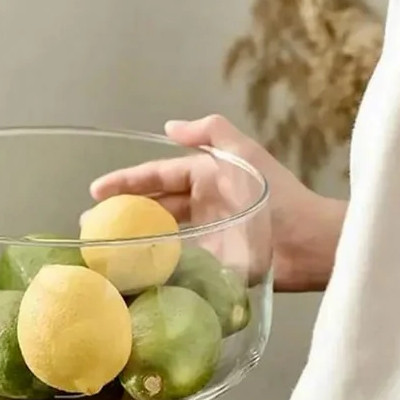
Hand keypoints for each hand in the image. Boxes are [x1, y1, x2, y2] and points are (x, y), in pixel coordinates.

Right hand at [91, 115, 344, 292]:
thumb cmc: (278, 196)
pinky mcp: (210, 267)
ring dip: (130, 241)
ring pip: (158, 237)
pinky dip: (152, 267)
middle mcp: (202, 206)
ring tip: (101, 250)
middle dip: (121, 213)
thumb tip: (170, 126)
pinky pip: (175, 264)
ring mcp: (204, 238)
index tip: (95, 191)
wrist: (309, 244)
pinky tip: (128, 273)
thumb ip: (212, 133)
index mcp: (206, 177)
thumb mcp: (245, 155)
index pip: (157, 176)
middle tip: (90, 225)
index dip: (126, 181)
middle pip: (153, 207)